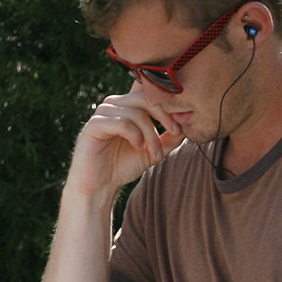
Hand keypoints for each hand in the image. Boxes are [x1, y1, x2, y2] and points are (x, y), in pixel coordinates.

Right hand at [67, 88, 187, 198]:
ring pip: (136, 113)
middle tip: (175, 133)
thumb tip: (187, 124)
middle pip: (145, 98)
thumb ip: (169, 138)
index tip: (181, 124)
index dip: (169, 106)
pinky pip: (121, 122)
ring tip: (154, 153)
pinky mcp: (94, 125)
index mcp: (126, 106)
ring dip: (151, 134)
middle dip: (164, 117)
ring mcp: (102, 113)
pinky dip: (135, 135)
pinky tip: (138, 148)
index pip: (151, 95)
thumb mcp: (153, 151)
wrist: (99, 187)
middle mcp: (114, 105)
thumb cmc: (122, 167)